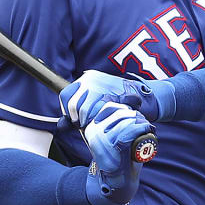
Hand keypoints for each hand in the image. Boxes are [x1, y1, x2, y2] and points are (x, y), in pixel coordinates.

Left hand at [58, 70, 175, 129]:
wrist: (143, 98)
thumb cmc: (116, 104)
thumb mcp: (93, 106)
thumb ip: (76, 115)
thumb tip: (61, 126)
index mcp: (85, 79)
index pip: (65, 95)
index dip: (68, 111)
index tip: (76, 120)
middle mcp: (93, 79)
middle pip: (74, 104)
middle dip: (78, 119)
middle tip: (87, 125)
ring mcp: (105, 86)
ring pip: (86, 110)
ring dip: (89, 121)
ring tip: (98, 123)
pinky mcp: (117, 95)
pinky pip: (102, 112)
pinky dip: (103, 120)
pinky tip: (107, 121)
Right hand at [83, 103, 154, 204]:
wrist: (116, 183)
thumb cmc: (119, 158)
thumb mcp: (111, 138)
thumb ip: (114, 124)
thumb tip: (128, 105)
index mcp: (92, 127)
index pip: (109, 107)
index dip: (125, 107)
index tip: (135, 116)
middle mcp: (94, 132)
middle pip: (119, 113)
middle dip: (136, 115)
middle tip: (145, 123)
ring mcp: (102, 140)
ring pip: (126, 121)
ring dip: (142, 122)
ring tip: (148, 128)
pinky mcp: (113, 148)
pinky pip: (129, 132)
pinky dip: (142, 128)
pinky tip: (149, 130)